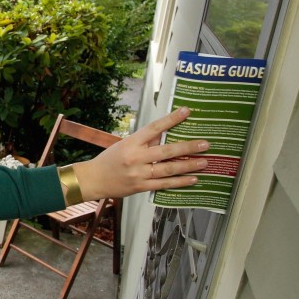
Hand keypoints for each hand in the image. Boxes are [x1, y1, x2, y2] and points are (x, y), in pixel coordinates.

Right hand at [75, 107, 208, 200]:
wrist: (93, 179)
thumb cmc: (109, 160)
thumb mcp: (124, 145)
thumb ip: (145, 141)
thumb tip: (166, 135)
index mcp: (131, 143)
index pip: (154, 128)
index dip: (171, 119)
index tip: (186, 112)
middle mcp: (136, 158)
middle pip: (166, 151)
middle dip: (187, 147)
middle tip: (205, 144)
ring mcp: (139, 174)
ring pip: (168, 169)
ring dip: (188, 165)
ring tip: (204, 161)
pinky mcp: (140, 187)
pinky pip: (164, 184)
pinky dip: (180, 182)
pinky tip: (192, 179)